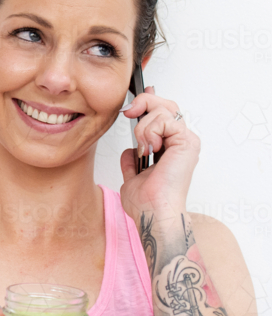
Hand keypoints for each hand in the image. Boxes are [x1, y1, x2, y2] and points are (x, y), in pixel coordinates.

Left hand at [118, 86, 199, 219]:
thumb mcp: (132, 176)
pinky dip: (150, 131)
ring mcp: (185, 141)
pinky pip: (164, 119)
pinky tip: (150, 149)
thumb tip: (129, 152)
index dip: (146, 103)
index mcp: (171, 148)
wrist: (152, 212)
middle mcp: (180, 142)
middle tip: (130, 114)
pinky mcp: (186, 142)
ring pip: (162, 110)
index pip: (163, 113)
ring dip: (143, 127)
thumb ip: (131, 161)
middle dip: (144, 103)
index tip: (129, 108)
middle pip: (166, 104)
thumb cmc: (146, 201)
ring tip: (143, 148)